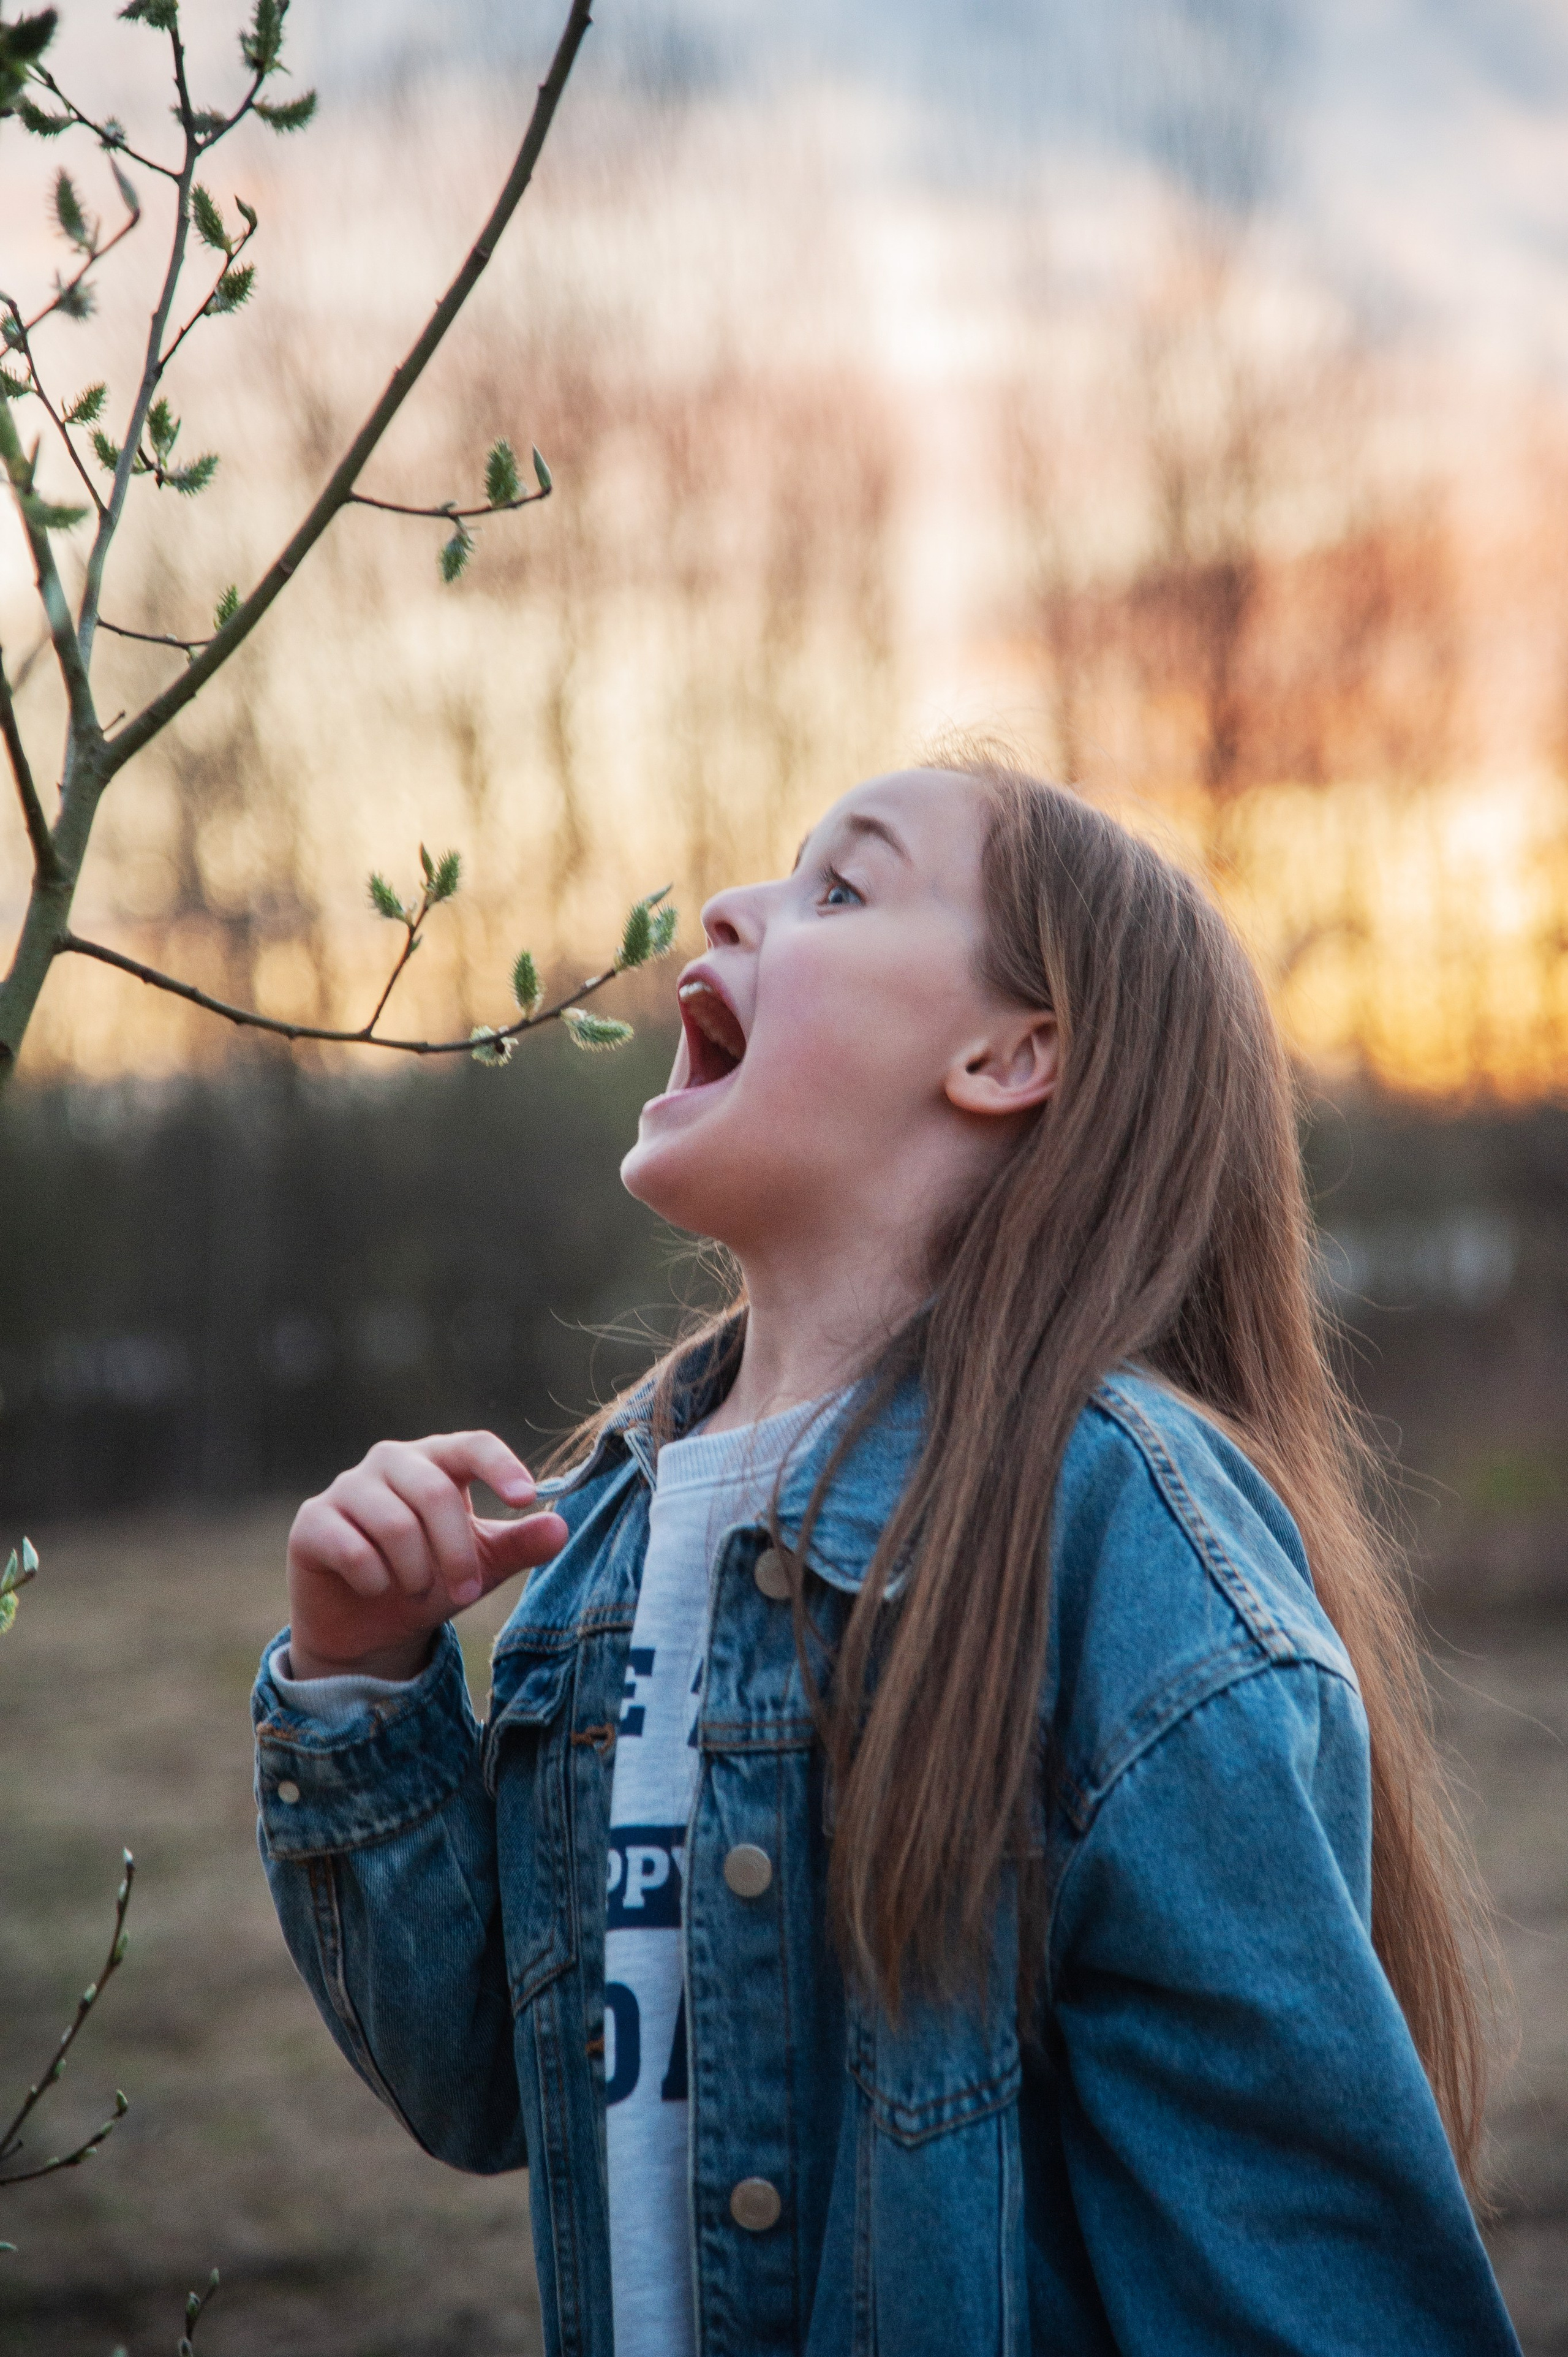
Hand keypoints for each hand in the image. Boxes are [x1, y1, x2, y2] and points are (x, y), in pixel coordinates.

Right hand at [284, 1431, 568, 1681]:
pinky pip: (353, 1549)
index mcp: (436, 1461)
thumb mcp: (483, 1565)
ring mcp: (347, 1488)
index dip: (500, 1466)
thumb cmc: (431, 1580)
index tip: (526, 1498)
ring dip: (417, 1572)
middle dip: (456, 1551)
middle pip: (434, 1493)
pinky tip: (376, 1589)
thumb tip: (561, 1528)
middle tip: (468, 1592)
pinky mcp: (312, 1522)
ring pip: (395, 1524)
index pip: (471, 1444)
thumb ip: (520, 1545)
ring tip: (419, 1592)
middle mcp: (390, 1461)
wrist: (367, 1627)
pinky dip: (375, 1581)